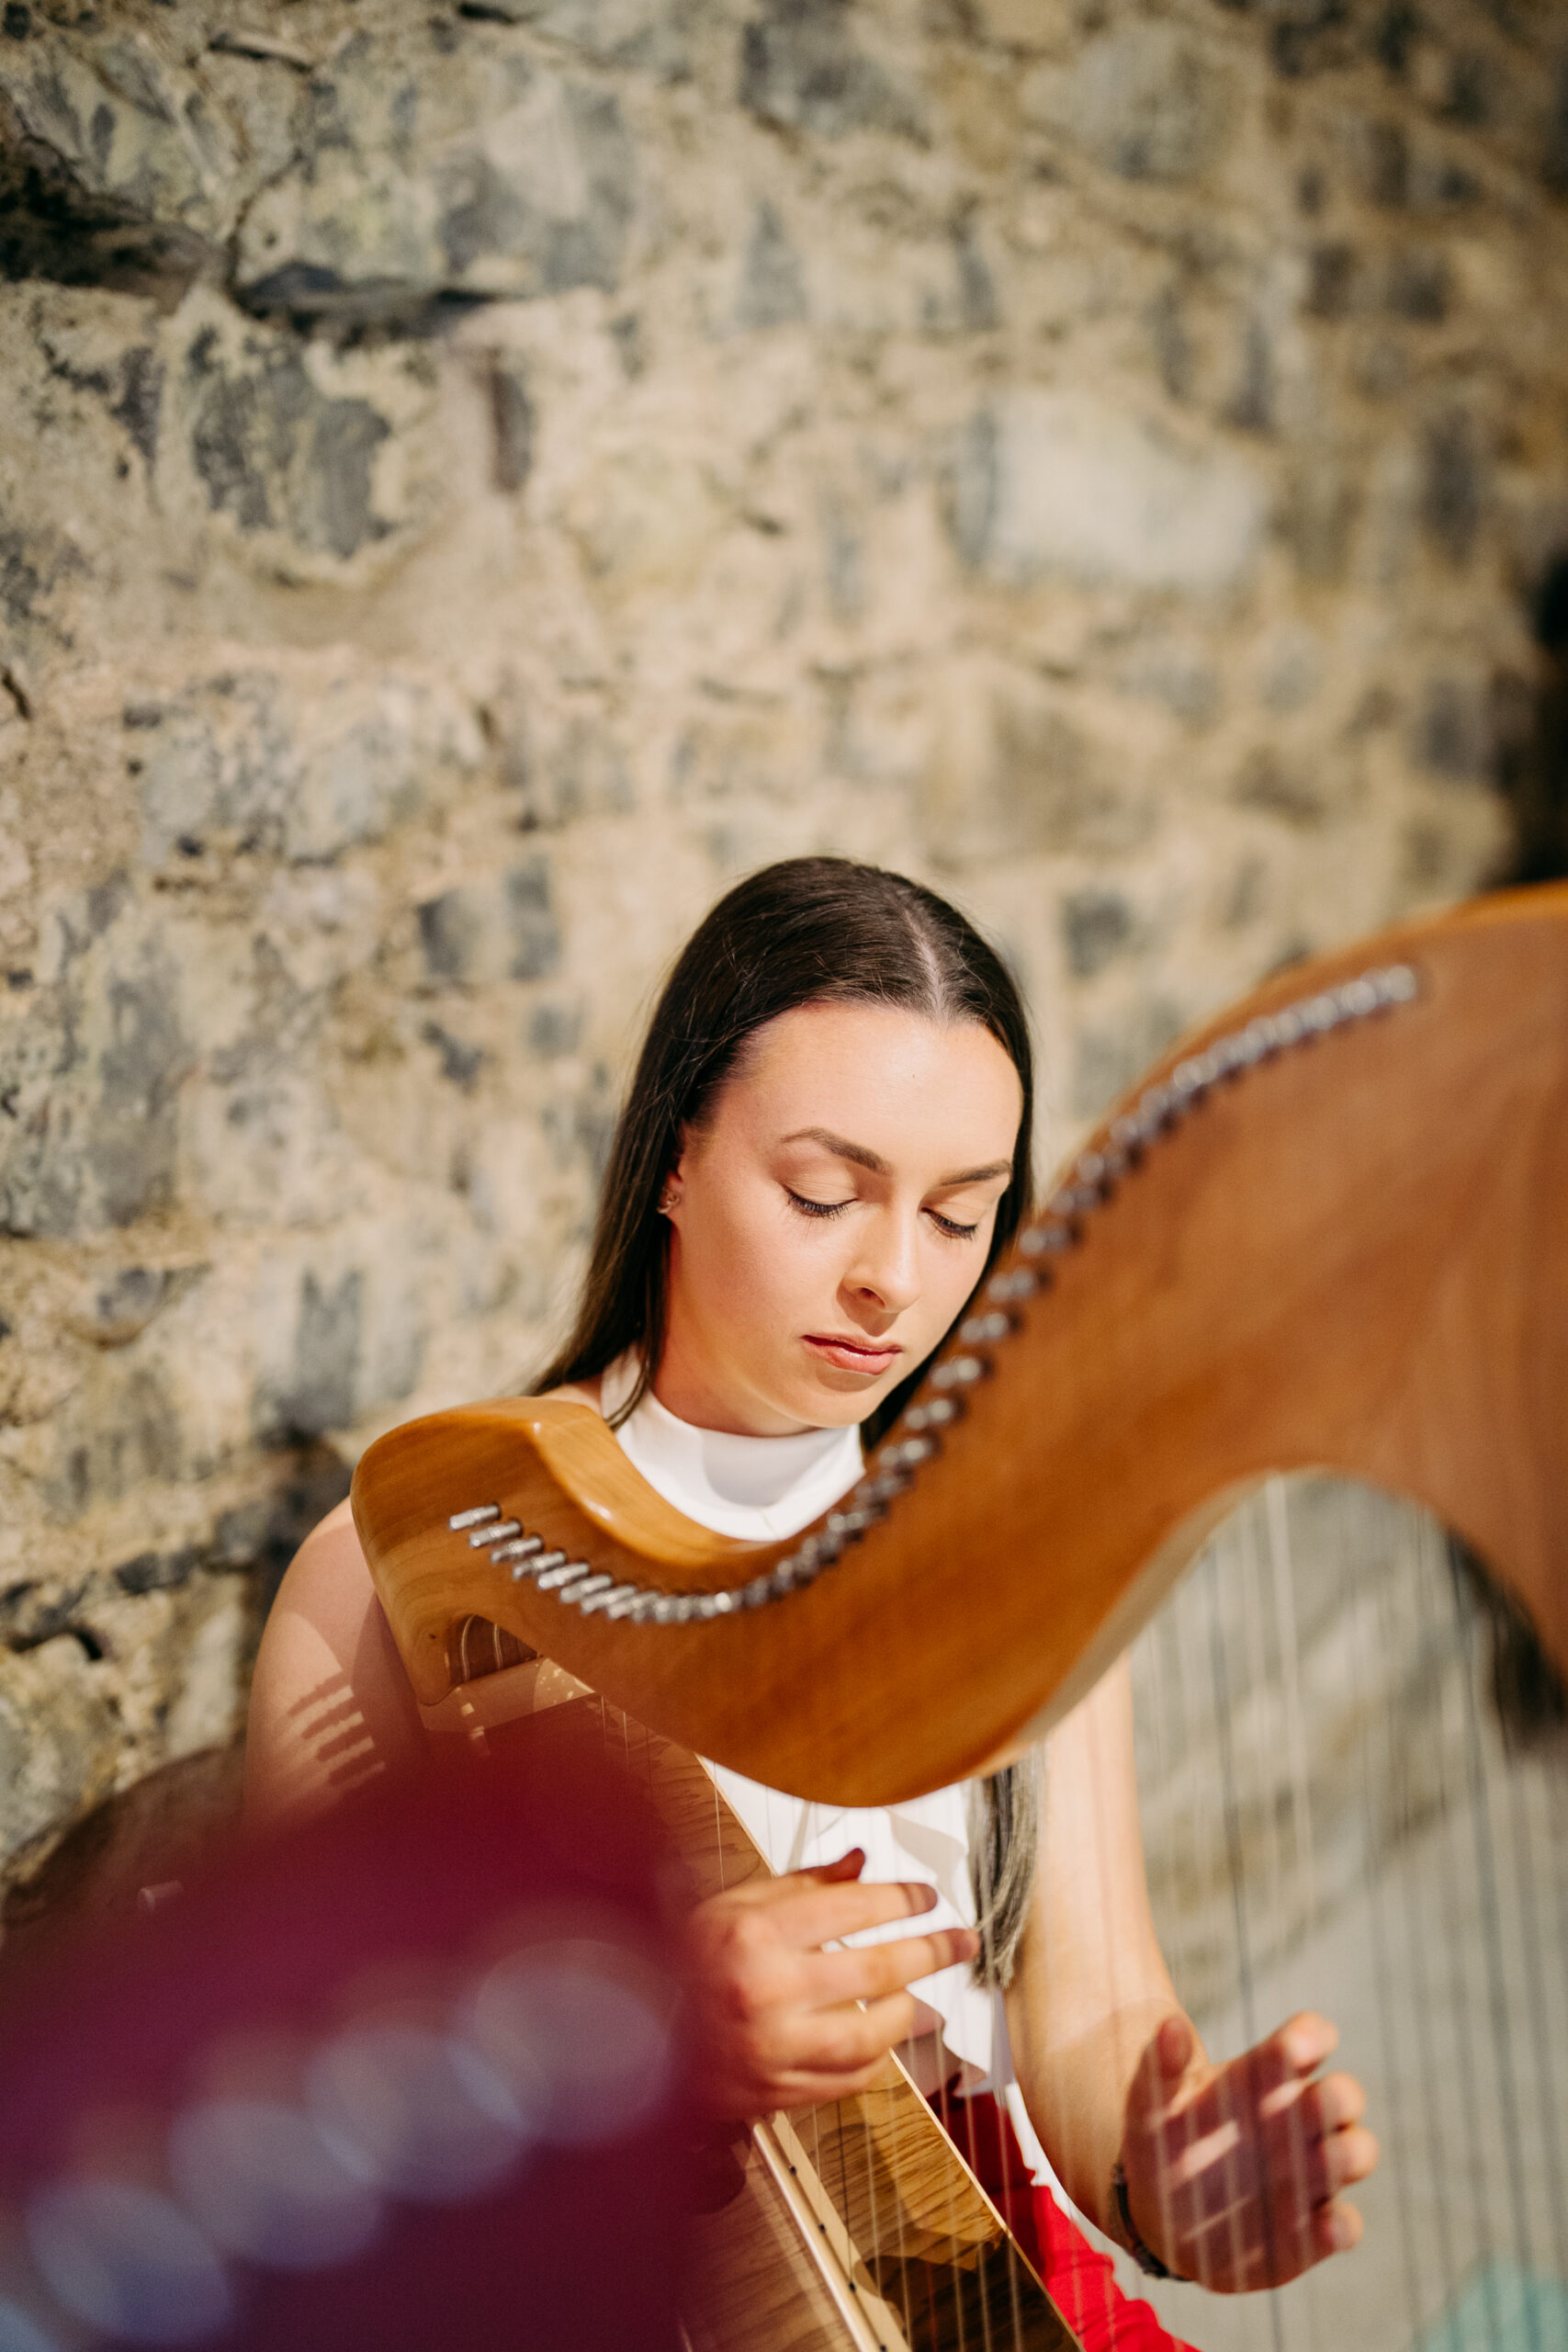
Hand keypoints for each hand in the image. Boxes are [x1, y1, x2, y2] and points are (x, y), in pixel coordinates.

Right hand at [684, 1848, 979, 2117]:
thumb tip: (862, 1862)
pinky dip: (875, 2062)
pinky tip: (886, 2042)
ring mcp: (771, 2047)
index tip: (926, 1898)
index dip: (902, 1899)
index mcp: (753, 1932)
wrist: (630, 2036)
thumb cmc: (683, 1961)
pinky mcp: (774, 2092)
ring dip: (908, 2014)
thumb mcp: (733, 1904)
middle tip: (961, 1941)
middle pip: (876, 1968)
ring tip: (922, 1998)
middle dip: (932, 1950)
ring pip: (870, 2035)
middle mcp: (765, 1989)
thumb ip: (802, 1884)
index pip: (852, 1907)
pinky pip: (847, 2082)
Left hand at [1120, 2011, 1376, 2291]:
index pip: (1308, 2039)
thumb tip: (1170, 2025)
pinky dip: (1342, 2226)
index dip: (1311, 2037)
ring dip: (1349, 2153)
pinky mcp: (1310, 2230)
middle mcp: (1298, 2121)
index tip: (1293, 2046)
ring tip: (1326, 2156)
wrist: (1157, 2209)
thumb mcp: (1152, 2098)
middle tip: (1315, 2100)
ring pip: (1357, 2153)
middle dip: (1339, 2096)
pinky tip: (1326, 2224)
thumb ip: (1162, 2063)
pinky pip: (1345, 2225)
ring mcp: (1310, 2175)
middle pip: (1345, 2095)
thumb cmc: (1163, 2137)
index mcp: (1266, 2077)